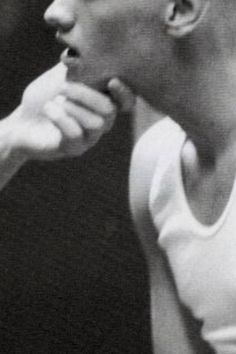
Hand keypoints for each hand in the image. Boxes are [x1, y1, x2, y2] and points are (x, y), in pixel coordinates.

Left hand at [6, 65, 134, 160]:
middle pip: (110, 111)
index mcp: (102, 103)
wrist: (24, 120)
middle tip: (63, 86)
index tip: (112, 82)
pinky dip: (60, 117)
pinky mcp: (74, 148)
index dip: (124, 94)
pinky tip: (48, 108)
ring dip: (74, 108)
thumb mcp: (63, 75)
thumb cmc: (46, 96)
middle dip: (86, 95)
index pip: (126, 102)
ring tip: (55, 100)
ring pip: (96, 124)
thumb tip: (92, 48)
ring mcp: (89, 138)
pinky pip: (76, 134)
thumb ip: (80, 64)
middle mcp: (101, 122)